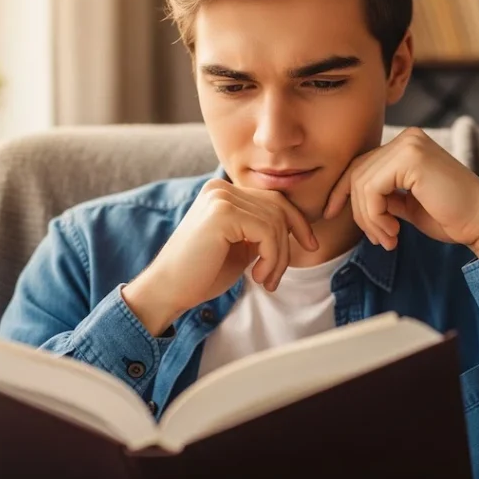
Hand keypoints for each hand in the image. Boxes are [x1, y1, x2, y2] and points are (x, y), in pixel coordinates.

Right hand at [123, 179, 317, 334]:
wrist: (167, 291)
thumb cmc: (202, 274)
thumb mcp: (241, 246)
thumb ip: (261, 231)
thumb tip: (295, 226)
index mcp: (223, 192)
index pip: (274, 199)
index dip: (297, 221)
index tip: (311, 245)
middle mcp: (220, 188)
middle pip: (278, 208)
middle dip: (287, 245)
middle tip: (274, 277)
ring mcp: (220, 198)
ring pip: (275, 222)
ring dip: (278, 258)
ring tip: (265, 281)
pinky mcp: (222, 213)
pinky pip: (267, 232)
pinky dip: (271, 258)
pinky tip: (257, 277)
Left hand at [323, 127, 478, 258]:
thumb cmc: (451, 217)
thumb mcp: (407, 204)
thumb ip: (383, 195)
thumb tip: (351, 197)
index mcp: (408, 144)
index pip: (361, 164)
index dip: (342, 191)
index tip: (331, 213)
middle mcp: (408, 137)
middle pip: (358, 173)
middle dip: (360, 213)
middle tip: (379, 240)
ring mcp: (410, 145)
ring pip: (362, 184)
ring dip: (369, 220)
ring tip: (388, 239)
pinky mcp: (411, 159)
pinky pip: (373, 190)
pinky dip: (376, 216)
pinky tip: (394, 232)